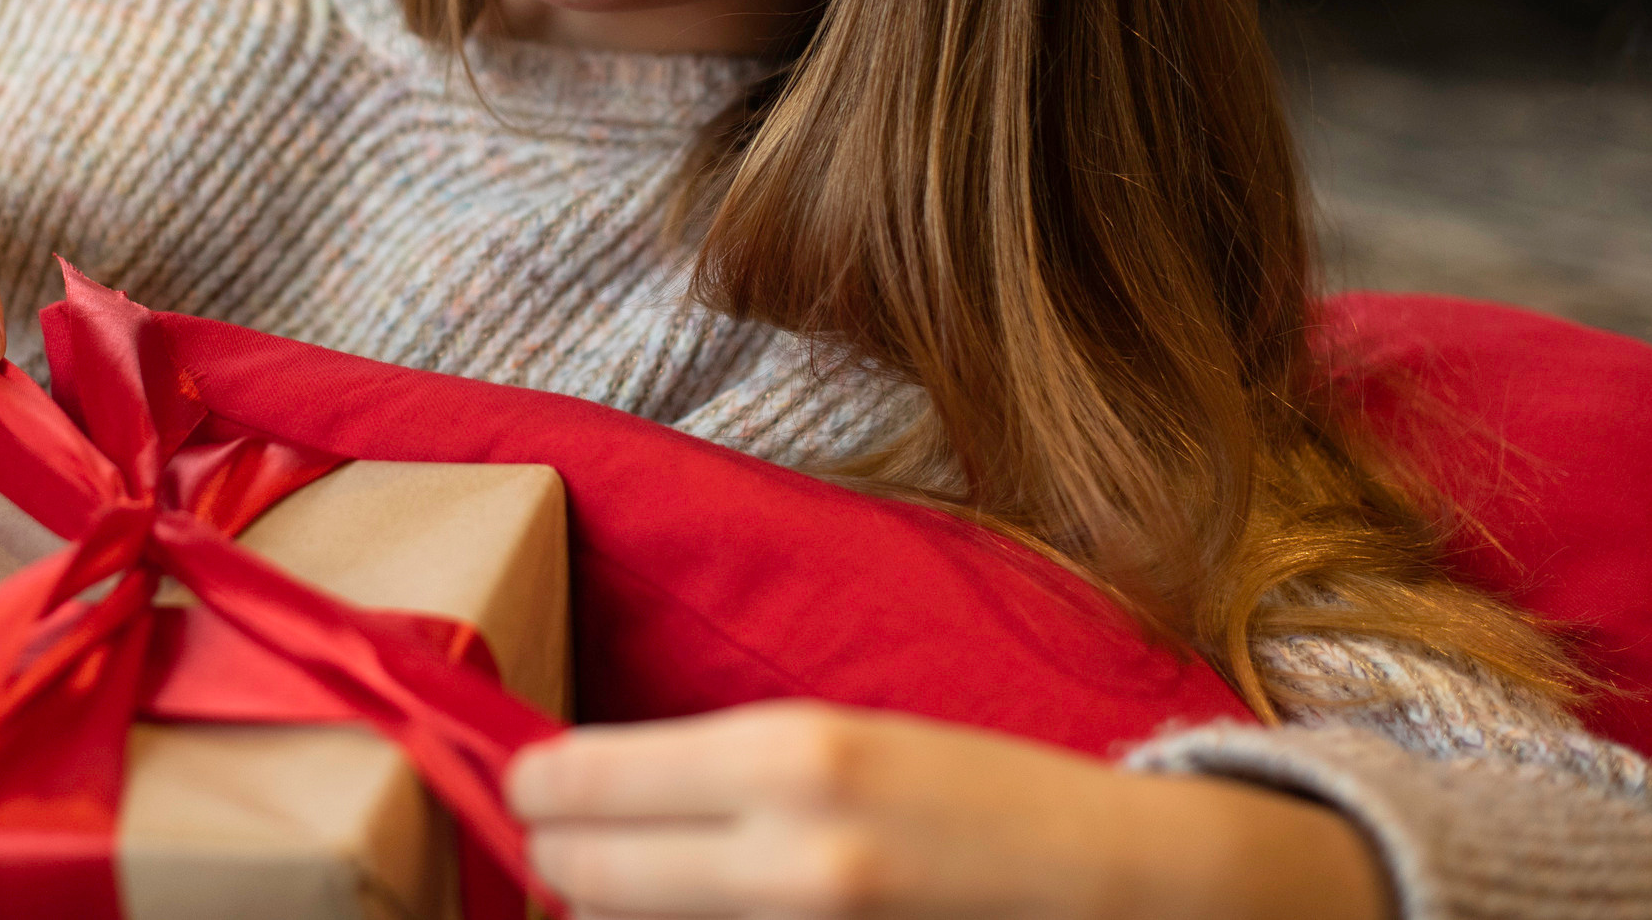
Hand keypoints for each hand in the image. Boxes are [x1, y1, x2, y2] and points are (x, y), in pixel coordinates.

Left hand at [506, 702, 1392, 919]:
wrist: (1129, 888)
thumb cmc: (979, 802)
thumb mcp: (844, 748)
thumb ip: (715, 778)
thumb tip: (575, 796)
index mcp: (790, 758)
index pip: (578, 784)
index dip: (533, 790)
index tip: (522, 789)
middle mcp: (793, 857)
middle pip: (584, 877)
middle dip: (559, 863)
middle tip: (559, 849)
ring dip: (615, 911)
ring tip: (628, 887)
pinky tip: (719, 915)